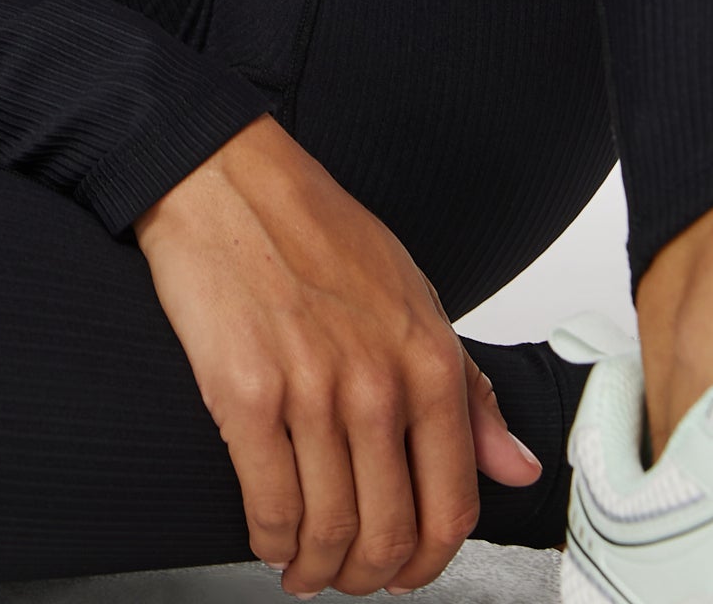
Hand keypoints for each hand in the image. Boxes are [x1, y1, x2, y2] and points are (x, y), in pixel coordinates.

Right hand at [133, 114, 542, 595]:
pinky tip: (267, 537)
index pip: (452, 503)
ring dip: (315, 568)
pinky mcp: (243, 394)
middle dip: (368, 575)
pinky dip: (270, 539)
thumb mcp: (415, 296)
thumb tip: (517, 468)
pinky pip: (269, 504)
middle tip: (348, 578)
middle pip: (389, 530)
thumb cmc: (316, 229)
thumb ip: (471, 390)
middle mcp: (377, 384)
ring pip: (329, 528)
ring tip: (302, 568)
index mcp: (429, 361)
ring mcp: (310, 392)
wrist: (226, 178)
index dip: (430, 559)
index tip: (408, 572)